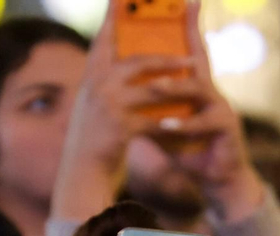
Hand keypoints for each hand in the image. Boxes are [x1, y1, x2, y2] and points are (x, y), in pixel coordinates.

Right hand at [49, 6, 196, 220]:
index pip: (104, 39)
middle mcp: (96, 86)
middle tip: (189, 56)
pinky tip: (189, 120)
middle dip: (165, 58)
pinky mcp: (120, 127)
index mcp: (90, 77)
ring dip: (177, 84)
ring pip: (151, 88)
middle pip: (136, 61)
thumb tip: (126, 67)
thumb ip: (108, 86)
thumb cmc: (93, 142)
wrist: (81, 175)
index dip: (115, 16)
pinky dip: (173, 121)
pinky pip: (155, 119)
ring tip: (198, 80)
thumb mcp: (94, 107)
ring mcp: (108, 106)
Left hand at [143, 3, 264, 218]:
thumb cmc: (190, 148)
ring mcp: (222, 107)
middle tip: (153, 36)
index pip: (190, 48)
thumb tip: (117, 92)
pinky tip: (166, 127)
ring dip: (174, 88)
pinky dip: (183, 126)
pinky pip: (203, 122)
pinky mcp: (228, 127)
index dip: (189, 24)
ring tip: (154, 87)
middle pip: (197, 59)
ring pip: (197, 89)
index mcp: (196, 85)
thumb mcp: (164, 123)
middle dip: (185, 41)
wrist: (216, 178)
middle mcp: (212, 90)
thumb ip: (148, 106)